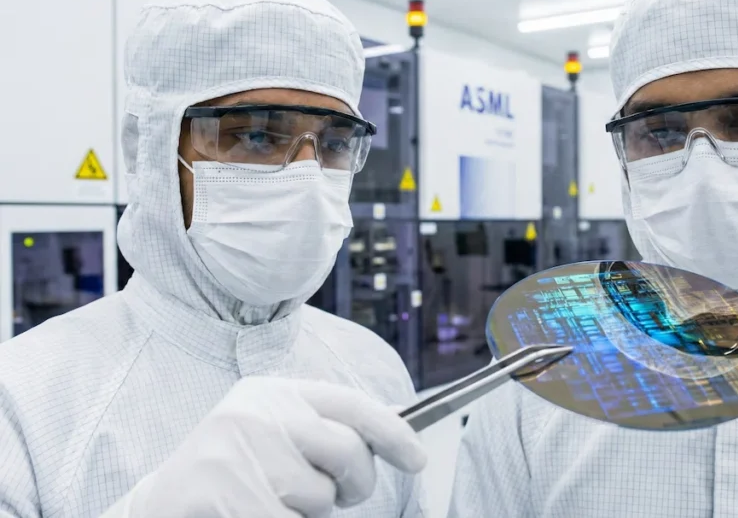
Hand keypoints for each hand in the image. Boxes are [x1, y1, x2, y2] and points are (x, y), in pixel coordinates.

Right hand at [102, 376, 426, 517]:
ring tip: (272, 502)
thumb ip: (322, 430)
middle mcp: (254, 414)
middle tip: (339, 496)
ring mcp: (235, 453)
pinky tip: (255, 514)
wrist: (160, 507)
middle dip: (355, 483)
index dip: (392, 432)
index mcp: (272, 393)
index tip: (418, 458)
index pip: (349, 403)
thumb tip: (394, 436)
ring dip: (309, 513)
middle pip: (347, 450)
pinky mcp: (221, 494)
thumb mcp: (274, 434)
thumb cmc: (233, 472)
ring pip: (320, 498)